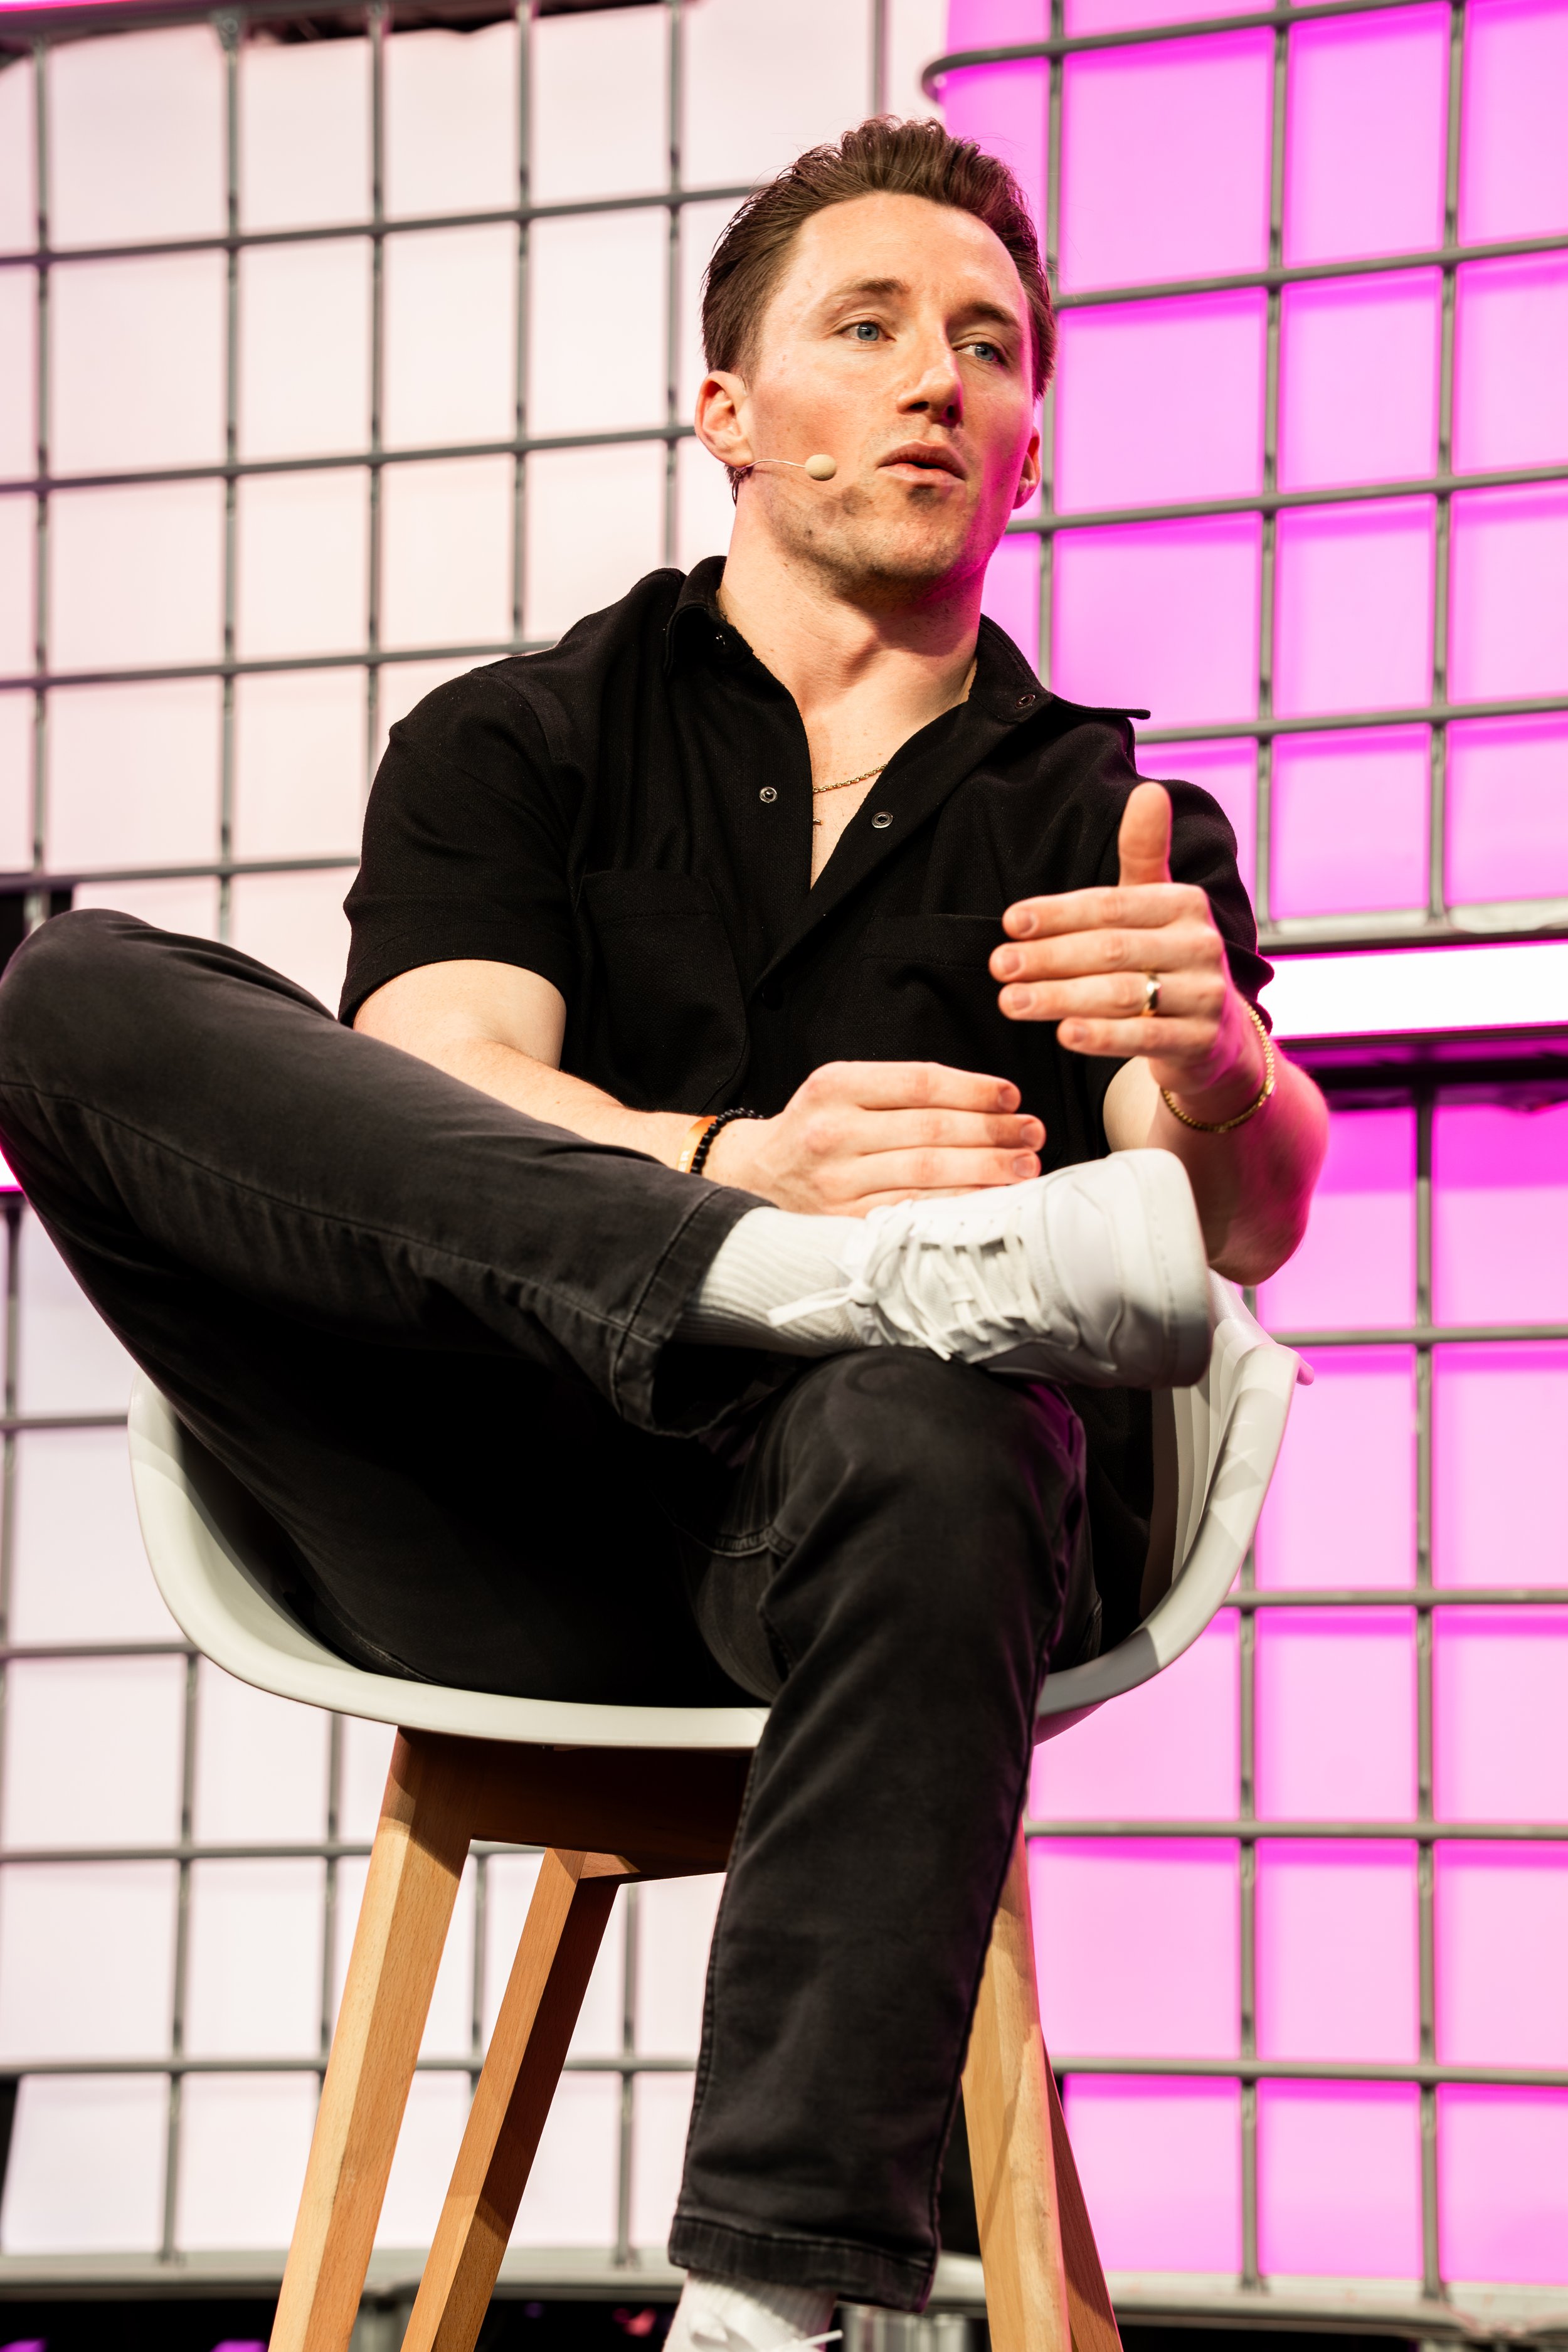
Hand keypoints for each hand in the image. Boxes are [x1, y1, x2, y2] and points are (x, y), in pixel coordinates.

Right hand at [704, 1060, 1043, 1213]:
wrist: (753, 1176)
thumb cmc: (813, 1129)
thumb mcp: (841, 1089)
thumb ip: (899, 1089)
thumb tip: (985, 1099)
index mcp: (834, 1086)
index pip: (920, 1082)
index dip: (974, 1089)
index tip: (1011, 1096)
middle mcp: (832, 1132)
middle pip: (931, 1129)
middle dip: (992, 1131)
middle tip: (1033, 1132)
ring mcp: (837, 1181)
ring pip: (928, 1172)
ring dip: (986, 1169)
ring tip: (1024, 1165)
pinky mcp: (843, 1221)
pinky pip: (914, 1210)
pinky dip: (957, 1204)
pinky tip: (989, 1199)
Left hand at [989, 781, 1263, 1116]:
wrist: (1216, 1036)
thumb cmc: (1168, 959)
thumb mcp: (1156, 904)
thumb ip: (1143, 853)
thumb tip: (1148, 790)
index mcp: (1186, 903)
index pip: (1111, 905)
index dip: (1057, 913)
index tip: (1008, 923)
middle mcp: (1202, 946)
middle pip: (1112, 950)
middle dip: (1049, 958)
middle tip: (998, 965)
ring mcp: (1205, 996)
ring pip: (1123, 994)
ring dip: (1061, 998)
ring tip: (1011, 1002)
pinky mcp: (1200, 1042)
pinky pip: (1145, 1038)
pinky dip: (1102, 1036)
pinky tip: (1063, 1034)